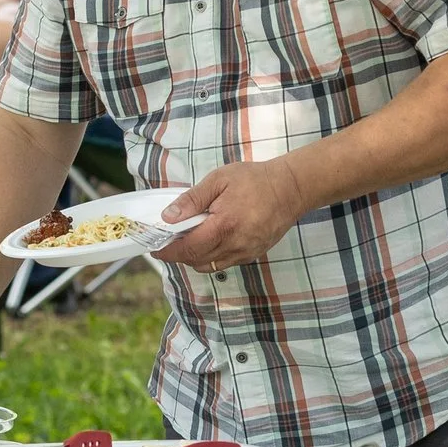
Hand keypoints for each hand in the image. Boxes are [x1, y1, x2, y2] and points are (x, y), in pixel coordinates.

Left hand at [152, 160, 310, 272]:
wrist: (291, 188)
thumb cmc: (255, 180)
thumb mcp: (219, 180)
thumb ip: (192, 200)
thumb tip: (168, 217)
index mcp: (224, 226)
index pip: (188, 248)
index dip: (168, 251)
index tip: (156, 248)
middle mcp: (235, 245)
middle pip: (197, 261)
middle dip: (179, 255)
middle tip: (168, 242)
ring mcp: (246, 252)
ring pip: (210, 266)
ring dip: (195, 257)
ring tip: (188, 241)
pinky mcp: (253, 254)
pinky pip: (225, 263)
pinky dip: (212, 256)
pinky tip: (210, 240)